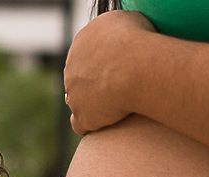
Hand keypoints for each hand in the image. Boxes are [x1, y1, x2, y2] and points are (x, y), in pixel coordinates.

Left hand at [63, 10, 155, 134]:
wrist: (133, 67)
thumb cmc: (137, 40)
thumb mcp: (129, 20)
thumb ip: (118, 30)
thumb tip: (120, 38)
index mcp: (81, 43)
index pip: (88, 54)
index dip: (103, 62)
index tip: (120, 67)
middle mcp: (72, 68)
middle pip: (79, 78)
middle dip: (94, 83)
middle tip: (119, 87)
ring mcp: (74, 94)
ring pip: (78, 101)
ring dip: (92, 104)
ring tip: (115, 107)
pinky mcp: (82, 116)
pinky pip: (80, 124)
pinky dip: (90, 124)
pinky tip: (105, 124)